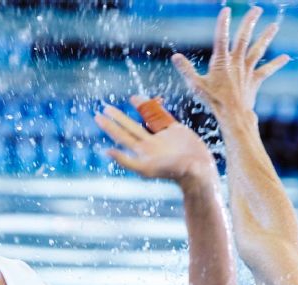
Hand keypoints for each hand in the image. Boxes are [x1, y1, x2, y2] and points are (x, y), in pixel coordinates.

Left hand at [94, 97, 214, 183]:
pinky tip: (152, 100)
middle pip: (130, 127)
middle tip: (104, 108)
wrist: (199, 172)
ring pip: (147, 119)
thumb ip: (126, 161)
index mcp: (142, 152)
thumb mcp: (146, 169)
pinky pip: (163, 116)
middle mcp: (150, 144)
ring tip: (131, 98)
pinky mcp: (176, 131)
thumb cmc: (173, 173)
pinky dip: (157, 108)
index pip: (121, 136)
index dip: (109, 126)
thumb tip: (106, 151)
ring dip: (138, 109)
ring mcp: (163, 137)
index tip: (98, 116)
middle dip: (117, 117)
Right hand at [171, 7, 289, 115]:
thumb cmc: (213, 101)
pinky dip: (276, 64)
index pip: (221, 37)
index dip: (223, 23)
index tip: (226, 10)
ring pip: (258, 50)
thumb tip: (175, 57)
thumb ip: (186, 69)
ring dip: (266, 37)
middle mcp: (236, 62)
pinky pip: (266, 70)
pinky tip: (286, 57)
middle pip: (244, 37)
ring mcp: (247, 70)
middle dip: (250, 22)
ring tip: (275, 25)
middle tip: (257, 9)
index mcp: (221, 61)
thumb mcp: (196, 85)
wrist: (233, 116)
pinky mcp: (254, 81)